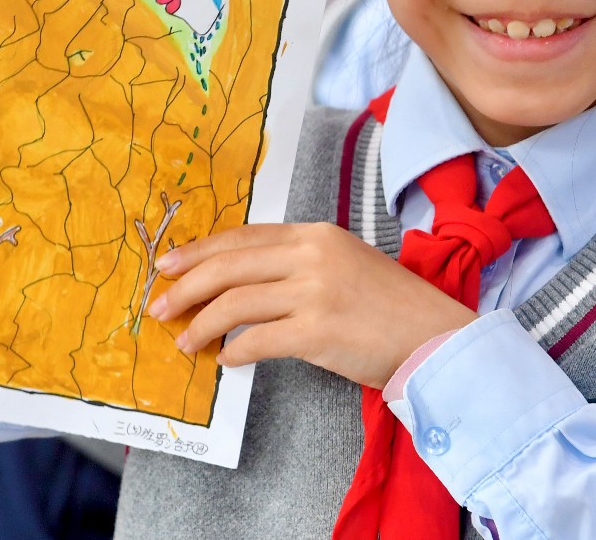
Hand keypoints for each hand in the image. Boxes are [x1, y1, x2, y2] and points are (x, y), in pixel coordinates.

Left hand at [149, 222, 475, 389]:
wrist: (436, 338)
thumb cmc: (391, 307)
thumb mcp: (344, 263)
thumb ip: (298, 261)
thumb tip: (242, 278)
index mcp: (315, 234)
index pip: (242, 236)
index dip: (199, 251)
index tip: (168, 265)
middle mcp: (312, 255)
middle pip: (228, 266)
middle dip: (185, 287)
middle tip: (158, 306)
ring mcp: (314, 292)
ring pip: (235, 303)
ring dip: (201, 325)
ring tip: (185, 341)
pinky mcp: (318, 332)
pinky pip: (257, 341)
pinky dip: (234, 352)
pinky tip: (225, 362)